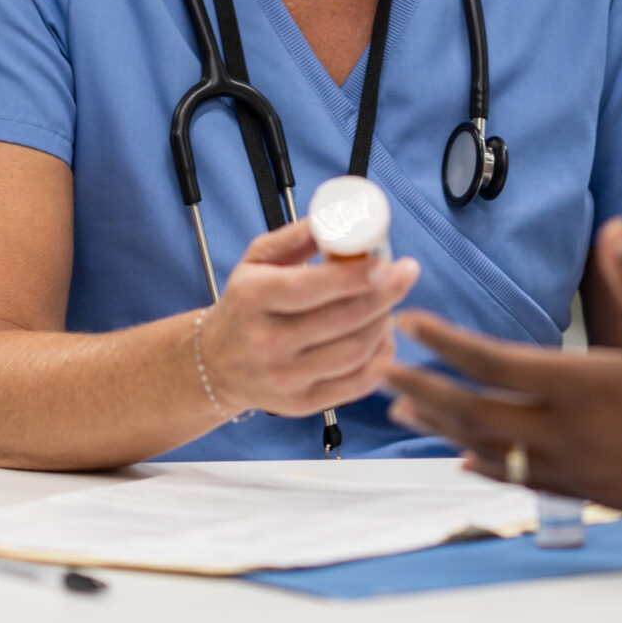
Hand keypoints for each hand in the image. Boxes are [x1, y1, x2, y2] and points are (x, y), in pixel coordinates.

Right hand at [205, 218, 420, 418]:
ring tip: (390, 302)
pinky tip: (383, 336)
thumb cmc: (245, 305)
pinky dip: (381, 358)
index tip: (387, 262)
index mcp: (254, 298)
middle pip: (343, 321)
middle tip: (406, 274)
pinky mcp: (302, 403)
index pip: (310, 288)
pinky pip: (357, 383)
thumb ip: (298, 236)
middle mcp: (267, 343)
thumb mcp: (257, 260)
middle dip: (385, 294)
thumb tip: (342, 218)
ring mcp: (285, 378)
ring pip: (356, 351)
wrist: (215, 364)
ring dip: (385, 322)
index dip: (355, 276)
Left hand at [383, 218, 621, 511]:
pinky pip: (521, 480)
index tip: (408, 325)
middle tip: (378, 371)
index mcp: (584, 384)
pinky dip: (485, 465)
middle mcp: (568, 430)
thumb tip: (616, 226)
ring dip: (443, 426)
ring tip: (407, 408)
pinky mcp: (587, 491)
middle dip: (424, 388)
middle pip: (475, 410)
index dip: (446, 343)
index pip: (494, 362)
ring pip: (490, 448)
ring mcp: (574, 466)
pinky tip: (463, 459)